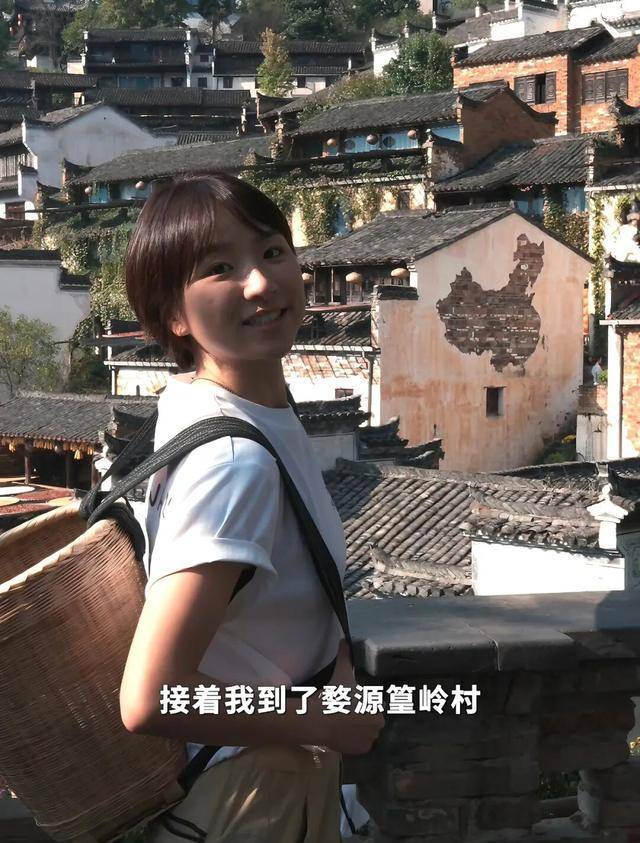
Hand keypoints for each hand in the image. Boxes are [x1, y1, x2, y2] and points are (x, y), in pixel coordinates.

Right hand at [308, 639, 384, 755]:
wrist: (318, 720)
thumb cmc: (334, 696)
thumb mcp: (342, 673)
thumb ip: (346, 655)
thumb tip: (344, 639)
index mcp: (377, 710)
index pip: (371, 707)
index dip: (359, 704)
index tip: (347, 702)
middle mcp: (377, 728)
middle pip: (369, 721)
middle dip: (359, 718)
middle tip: (343, 712)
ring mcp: (368, 742)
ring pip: (364, 733)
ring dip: (356, 730)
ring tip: (340, 722)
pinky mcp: (359, 752)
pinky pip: (358, 746)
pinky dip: (351, 741)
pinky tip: (340, 733)